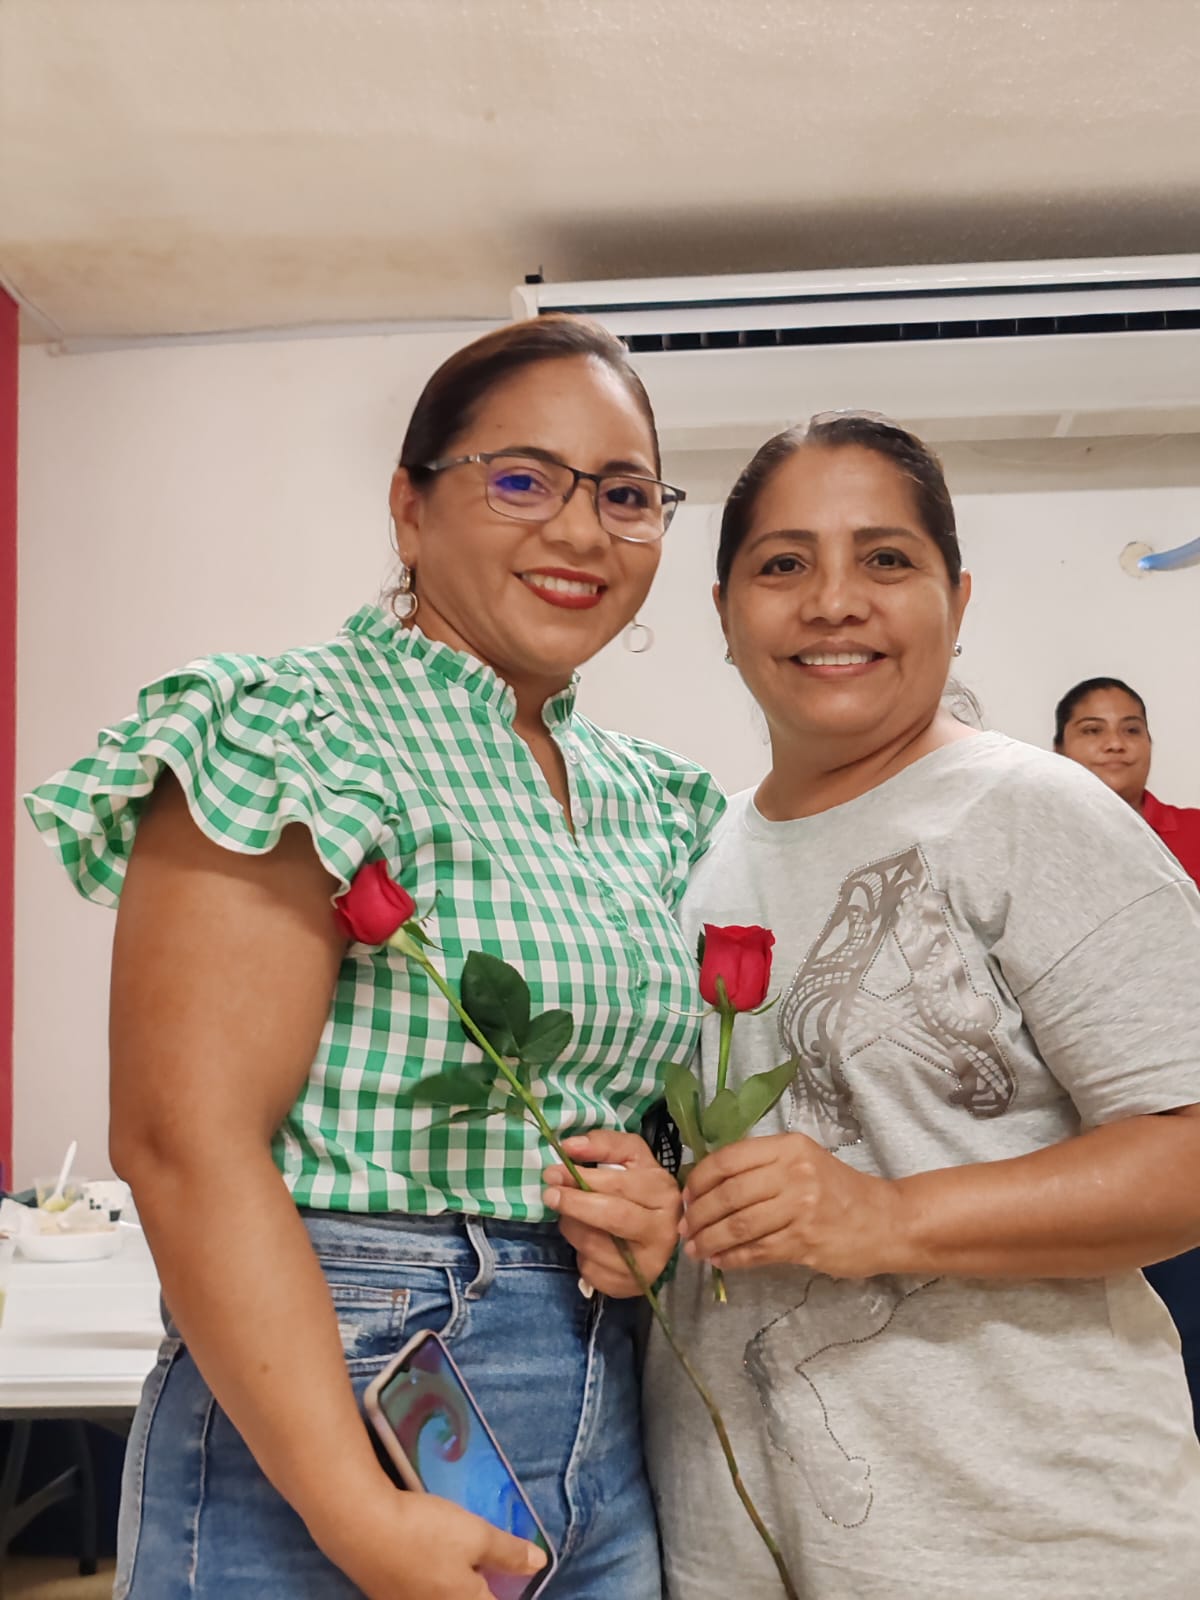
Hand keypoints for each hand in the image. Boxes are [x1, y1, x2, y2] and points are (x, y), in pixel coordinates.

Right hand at [313, 1477, 546, 1599]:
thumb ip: (508, 1552)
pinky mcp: (385, 1593)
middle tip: (489, 1568)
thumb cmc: (425, 1532)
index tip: (511, 1575)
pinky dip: (430, 1580)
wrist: (359, 1527)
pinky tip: (428, 1557)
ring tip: (459, 1560)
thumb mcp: (475, 1535)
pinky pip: (419, 1592)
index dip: (508, 1589)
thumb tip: (540, 1564)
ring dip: (453, 1584)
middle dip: (480, 1588)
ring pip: (441, 1597)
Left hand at [543, 1130, 682, 1295]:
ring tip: (568, 1215)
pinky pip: (591, 1269)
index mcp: (663, 1193)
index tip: (554, 1171)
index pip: (620, 1186)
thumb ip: (604, 1144)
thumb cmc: (639, 1189)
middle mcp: (662, 1230)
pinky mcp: (630, 1285)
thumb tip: (570, 1146)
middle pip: (611, 1217)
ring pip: (594, 1244)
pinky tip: (585, 1240)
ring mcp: (647, 1263)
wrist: (657, 1233)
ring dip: (571, 1226)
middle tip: (550, 1194)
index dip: (584, 1179)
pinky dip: (578, 1252)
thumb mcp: (631, 1158)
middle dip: (573, 1204)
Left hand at [680, 1133, 901, 1278]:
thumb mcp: (804, 1162)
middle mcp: (793, 1172)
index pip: (728, 1159)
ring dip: (709, 1239)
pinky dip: (732, 1258)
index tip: (685, 1197)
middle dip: (698, 1214)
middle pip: (728, 1194)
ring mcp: (800, 1207)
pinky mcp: (805, 1241)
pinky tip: (719, 1261)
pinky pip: (756, 1250)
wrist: (887, 1221)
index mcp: (788, 1147)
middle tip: (684, 1228)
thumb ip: (762, 1167)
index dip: (699, 1180)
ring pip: (738, 1225)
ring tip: (695, 1248)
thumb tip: (707, 1185)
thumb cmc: (839, 1191)